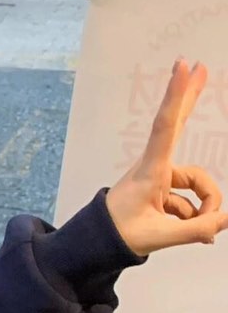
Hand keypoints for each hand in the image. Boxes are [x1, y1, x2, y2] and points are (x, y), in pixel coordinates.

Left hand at [106, 59, 224, 256]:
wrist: (97, 245)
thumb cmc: (119, 236)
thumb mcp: (158, 236)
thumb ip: (195, 230)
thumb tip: (224, 220)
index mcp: (151, 170)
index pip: (165, 126)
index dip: (176, 95)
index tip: (183, 66)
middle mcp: (155, 168)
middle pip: (177, 126)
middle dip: (189, 98)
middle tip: (200, 66)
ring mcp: (160, 178)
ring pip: (196, 184)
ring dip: (205, 207)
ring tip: (205, 231)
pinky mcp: (162, 190)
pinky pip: (189, 200)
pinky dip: (196, 217)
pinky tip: (201, 234)